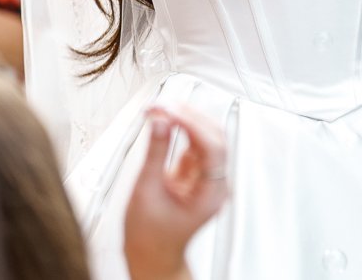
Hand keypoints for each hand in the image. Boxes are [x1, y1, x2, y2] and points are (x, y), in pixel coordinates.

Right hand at [124, 106, 228, 279]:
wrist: (151, 256)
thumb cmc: (150, 236)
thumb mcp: (146, 192)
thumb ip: (155, 153)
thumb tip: (160, 121)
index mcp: (211, 193)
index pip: (212, 147)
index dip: (191, 123)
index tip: (169, 110)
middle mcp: (215, 183)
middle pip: (213, 137)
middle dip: (189, 116)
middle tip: (162, 105)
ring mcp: (206, 177)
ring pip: (205, 136)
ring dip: (185, 119)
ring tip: (161, 108)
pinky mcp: (196, 173)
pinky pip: (194, 143)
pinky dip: (180, 129)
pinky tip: (166, 120)